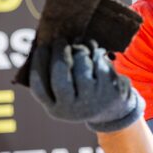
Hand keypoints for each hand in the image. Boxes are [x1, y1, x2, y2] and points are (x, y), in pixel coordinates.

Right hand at [29, 39, 143, 132]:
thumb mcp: (65, 91)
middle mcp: (73, 110)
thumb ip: (52, 73)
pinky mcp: (111, 93)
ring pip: (82, 66)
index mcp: (55, 110)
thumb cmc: (82, 93)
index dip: (38, 63)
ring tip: (81, 47)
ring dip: (80, 50)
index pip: (39, 86)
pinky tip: (96, 52)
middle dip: (59, 53)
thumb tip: (48, 44)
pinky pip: (100, 63)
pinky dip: (97, 53)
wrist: (114, 110)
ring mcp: (93, 102)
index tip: (41, 47)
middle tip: (60, 41)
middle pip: (60, 75)